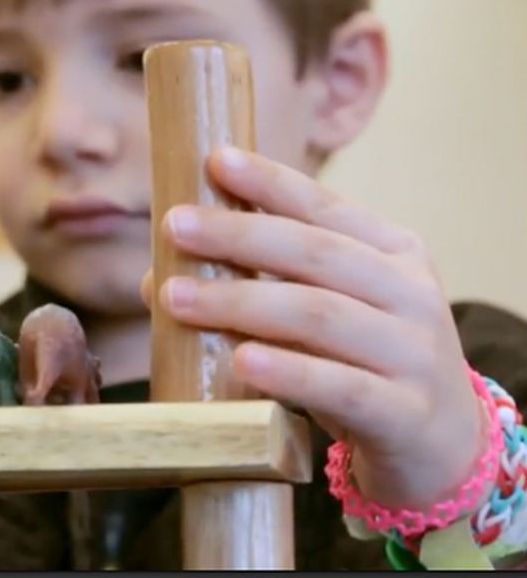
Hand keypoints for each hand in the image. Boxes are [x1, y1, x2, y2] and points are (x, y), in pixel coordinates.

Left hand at [140, 147, 482, 510]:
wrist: (444, 446)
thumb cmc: (365, 363)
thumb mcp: (329, 311)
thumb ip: (263, 284)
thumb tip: (161, 273)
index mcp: (394, 252)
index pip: (325, 208)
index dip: (270, 182)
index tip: (214, 160)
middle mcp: (410, 294)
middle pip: (316, 254)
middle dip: (238, 235)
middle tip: (174, 226)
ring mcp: (414, 355)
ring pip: (319, 316)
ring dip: (239, 302)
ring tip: (174, 296)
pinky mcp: (405, 415)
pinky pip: (340, 388)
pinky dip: (288, 372)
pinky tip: (241, 360)